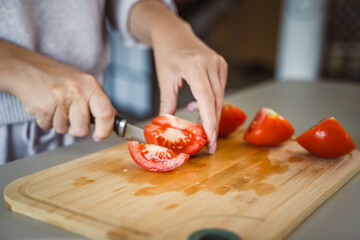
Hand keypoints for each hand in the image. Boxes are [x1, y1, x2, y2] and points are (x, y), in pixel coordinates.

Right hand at [0, 40, 114, 140]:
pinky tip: (44, 105)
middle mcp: (77, 91)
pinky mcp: (43, 107)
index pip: (106, 113)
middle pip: (82, 129)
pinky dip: (45, 120)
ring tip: (54, 105)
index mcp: (90, 85)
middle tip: (69, 116)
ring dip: (58, 123)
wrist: (25, 68)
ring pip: (64, 130)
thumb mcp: (82, 83)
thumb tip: (111, 118)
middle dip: (75, 128)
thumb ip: (97, 101)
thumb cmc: (56, 78)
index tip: (100, 136)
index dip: (105, 129)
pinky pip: (48, 127)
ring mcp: (60, 99)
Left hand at [153, 27, 226, 153]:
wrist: (174, 34)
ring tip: (197, 126)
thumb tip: (166, 125)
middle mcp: (211, 64)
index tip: (210, 141)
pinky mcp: (221, 65)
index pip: (207, 99)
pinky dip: (211, 103)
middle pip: (216, 101)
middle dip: (212, 125)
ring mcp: (219, 64)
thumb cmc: (167, 54)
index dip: (209, 122)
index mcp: (195, 66)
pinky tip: (197, 106)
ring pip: (220, 97)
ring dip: (210, 115)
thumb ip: (167, 103)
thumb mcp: (164, 79)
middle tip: (208, 144)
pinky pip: (219, 90)